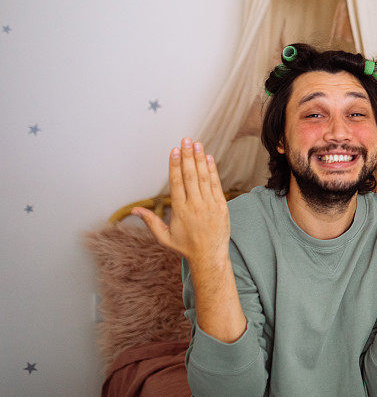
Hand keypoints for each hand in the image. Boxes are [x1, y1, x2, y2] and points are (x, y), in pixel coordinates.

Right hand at [132, 137, 230, 266]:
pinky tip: (209, 158)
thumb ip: (151, 221)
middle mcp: (195, 205)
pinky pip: (216, 185)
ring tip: (197, 144)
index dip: (175, 165)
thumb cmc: (186, 247)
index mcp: (180, 210)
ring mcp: (209, 205)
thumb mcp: (164, 237)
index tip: (174, 150)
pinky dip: (213, 171)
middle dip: (188, 156)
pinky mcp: (222, 206)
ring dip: (200, 159)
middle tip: (186, 140)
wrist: (210, 257)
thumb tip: (135, 210)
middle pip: (190, 176)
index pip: (176, 182)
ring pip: (204, 178)